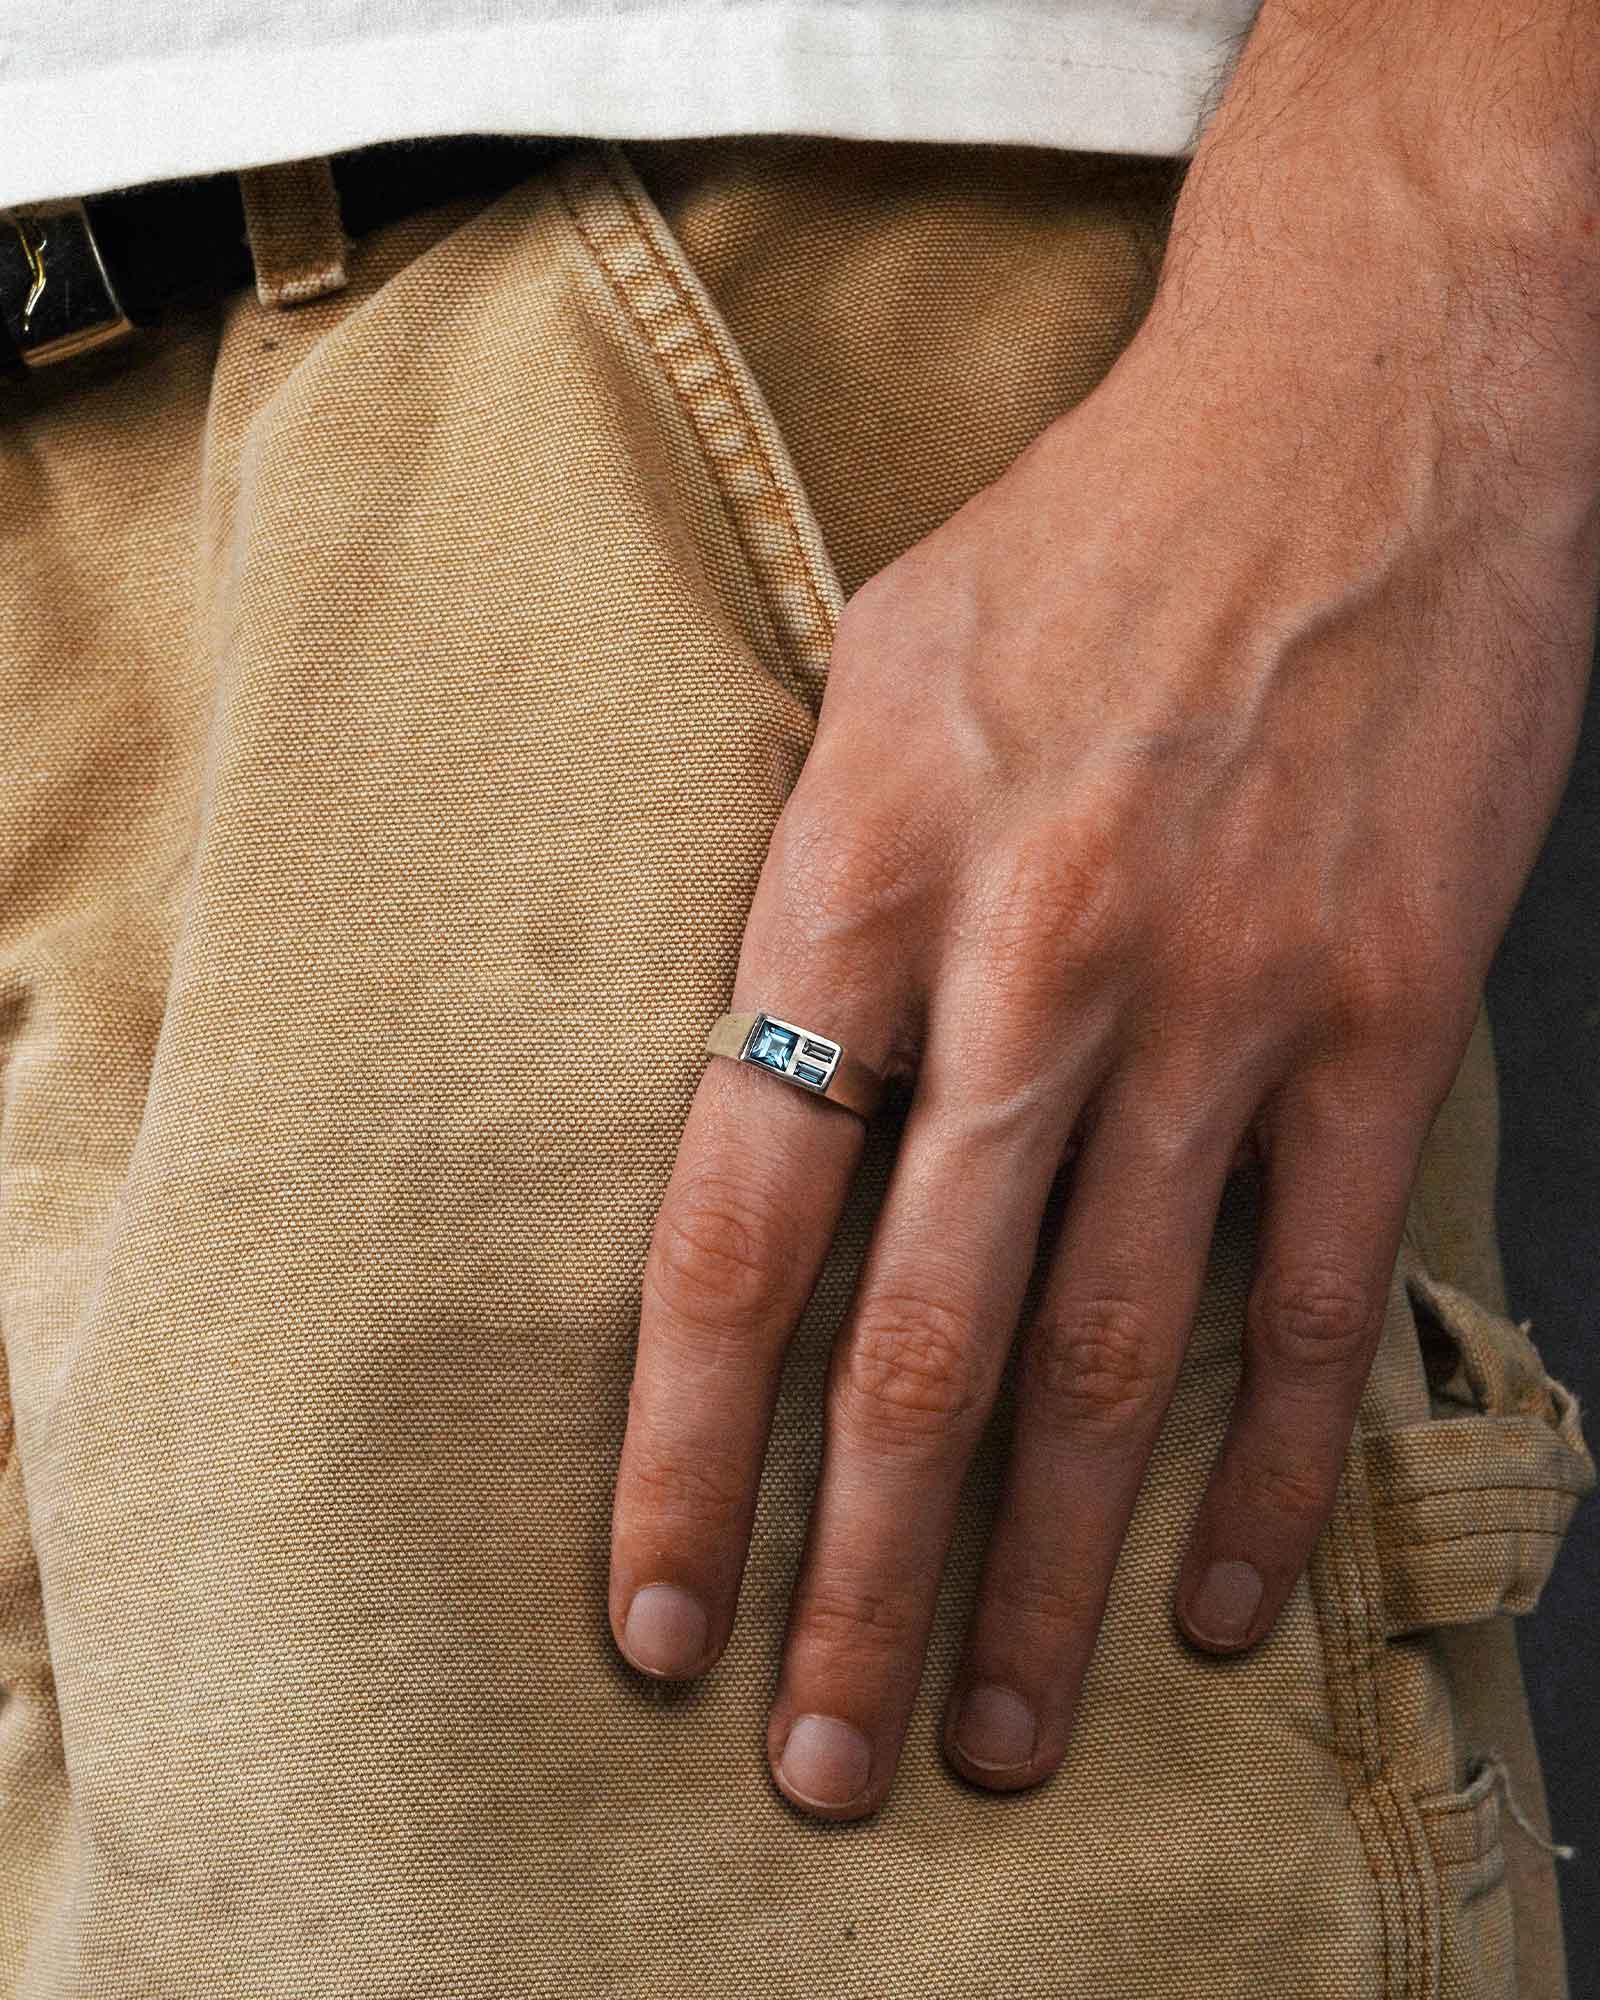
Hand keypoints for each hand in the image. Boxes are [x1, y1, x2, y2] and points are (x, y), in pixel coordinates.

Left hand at [607, 57, 1599, 1820]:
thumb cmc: (1100, 533)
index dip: (684, 1450)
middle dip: (861, 1585)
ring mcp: (1217, 1000)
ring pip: (1112, 1357)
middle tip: (821, 1766)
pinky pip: (1312, 1287)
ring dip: (1053, 1579)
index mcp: (864, 877)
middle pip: (917, 1346)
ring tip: (1008, 1733)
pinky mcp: (1377, 1011)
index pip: (734, 1227)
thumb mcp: (885, 672)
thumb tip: (775, 1094)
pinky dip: (1265, 1462)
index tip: (656, 1611)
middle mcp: (1030, 966)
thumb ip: (824, 897)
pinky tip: (1221, 1595)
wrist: (1367, 401)